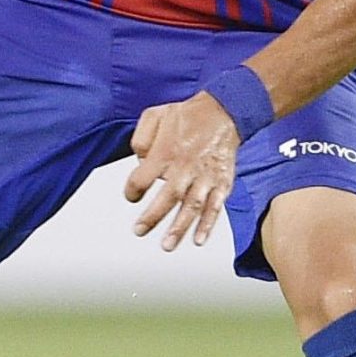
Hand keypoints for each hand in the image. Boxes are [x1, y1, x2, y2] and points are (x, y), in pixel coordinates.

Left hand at [123, 93, 239, 250]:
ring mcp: (206, 177)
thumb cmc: (186, 115)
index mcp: (165, 153)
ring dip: (179, 228)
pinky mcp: (222, 182)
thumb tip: (138, 161)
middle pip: (167, 197)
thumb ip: (140, 139)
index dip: (132, 190)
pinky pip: (215, 207)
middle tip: (139, 231)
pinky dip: (207, 224)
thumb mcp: (153, 115)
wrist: (224, 111)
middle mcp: (185, 167)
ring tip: (167, 245)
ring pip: (192, 206)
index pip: (141, 178)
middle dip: (152, 217)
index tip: (131, 196)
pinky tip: (198, 239)